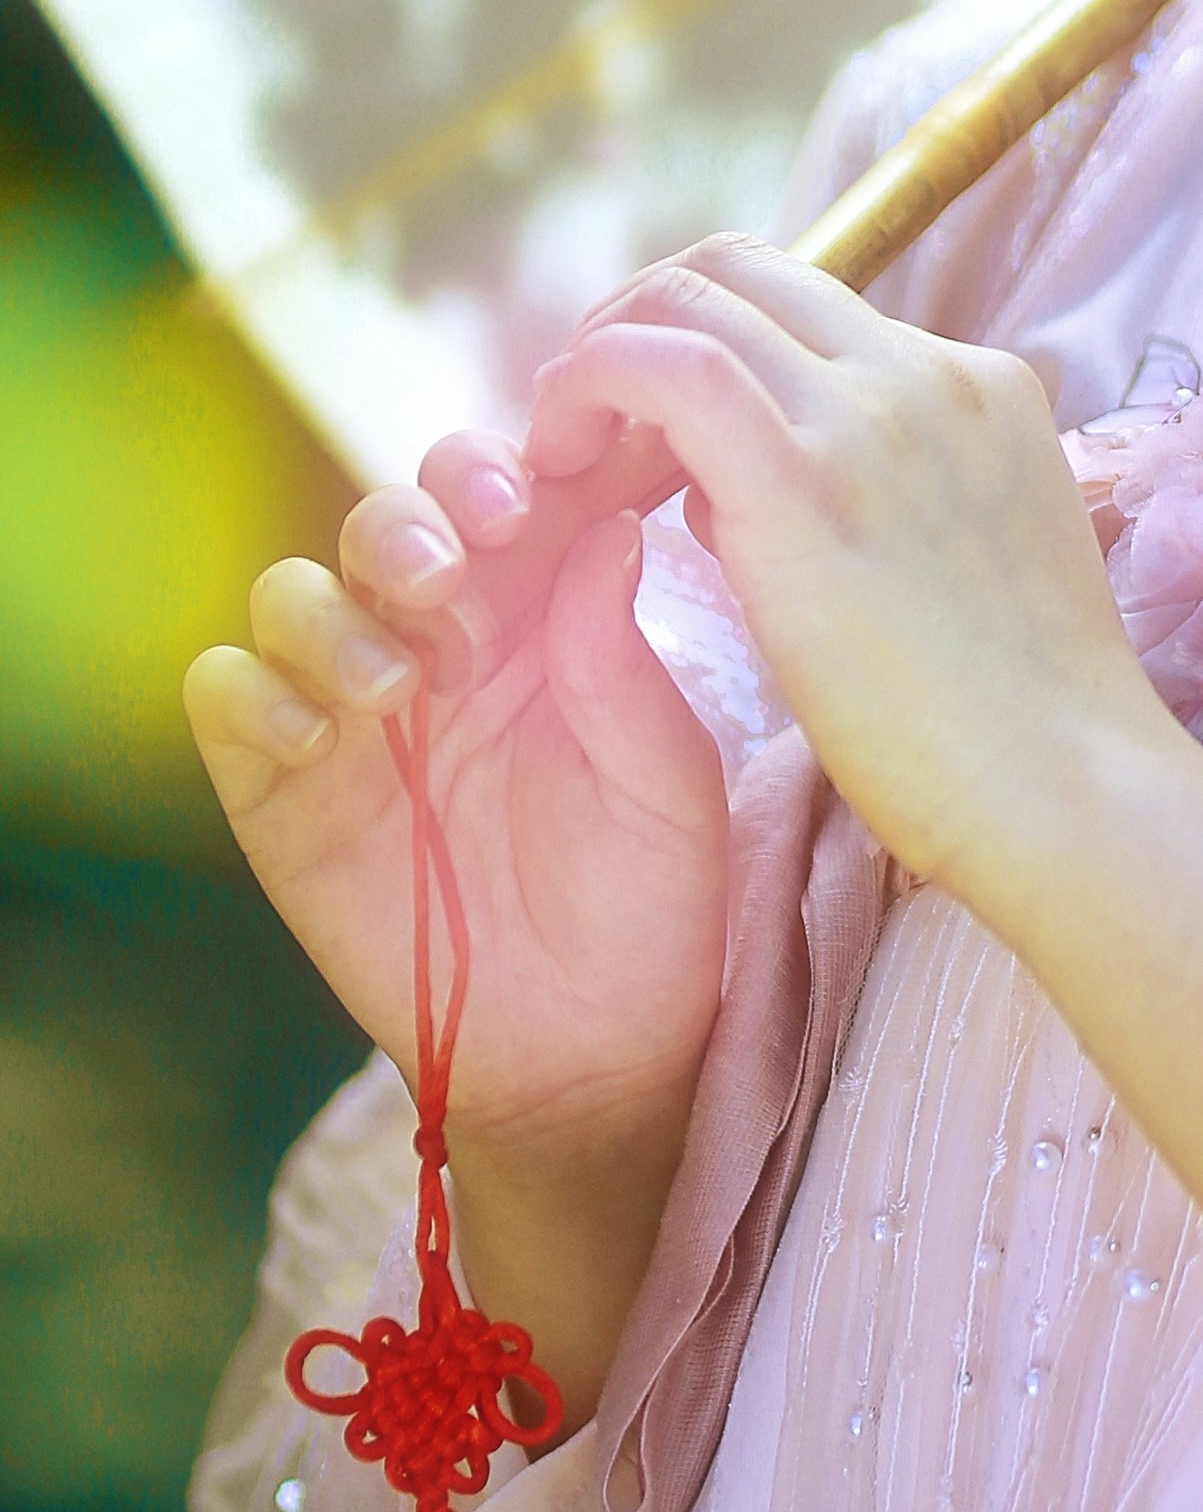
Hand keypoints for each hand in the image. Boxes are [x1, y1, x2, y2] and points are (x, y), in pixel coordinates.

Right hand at [185, 434, 732, 1185]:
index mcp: (544, 612)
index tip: (558, 481)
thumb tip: (610, 529)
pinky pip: (227, 693)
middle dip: (418, 520)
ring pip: (297, 590)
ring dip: (336, 609)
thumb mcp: (666, 780)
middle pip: (392, 520)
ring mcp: (352, 709)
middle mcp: (439, 640)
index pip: (511, 493)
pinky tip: (321, 736)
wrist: (590, 1046)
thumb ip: (625, 661)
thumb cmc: (646, 898)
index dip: (524, 464)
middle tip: (465, 567)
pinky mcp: (281, 785)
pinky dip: (256, 692)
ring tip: (401, 681)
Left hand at [523, 241, 1149, 913]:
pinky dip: (592, 382)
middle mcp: (928, 373)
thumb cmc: (1017, 727)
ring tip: (557, 442)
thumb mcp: (968, 568)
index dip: (713, 341)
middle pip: (742, 269)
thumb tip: (719, 487)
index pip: (812, 307)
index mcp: (982, 388)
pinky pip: (667, 367)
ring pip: (694, 298)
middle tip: (586, 412)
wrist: (1068, 789)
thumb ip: (870, 505)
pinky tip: (553, 452)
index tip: (655, 420)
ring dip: (604, 348)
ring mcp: (874, 415)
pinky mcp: (805, 481)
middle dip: (641, 316)